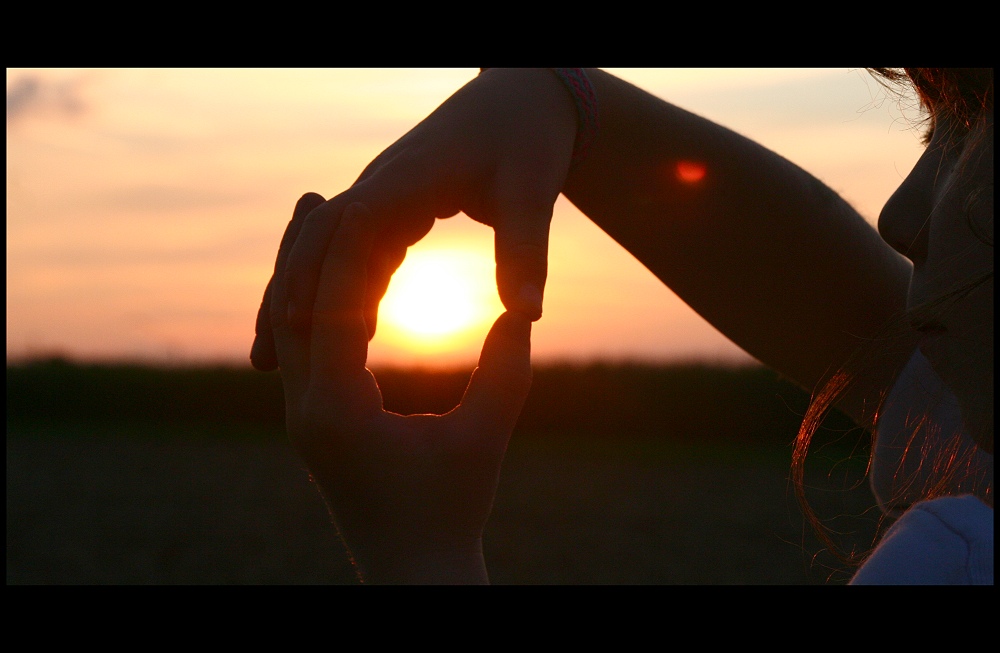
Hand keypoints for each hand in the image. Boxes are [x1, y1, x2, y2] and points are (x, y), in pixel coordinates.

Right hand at [251, 68, 575, 370]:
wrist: (525, 95)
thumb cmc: (531, 138)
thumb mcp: (533, 192)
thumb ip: (526, 253)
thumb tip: (528, 318)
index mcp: (409, 178)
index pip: (342, 225)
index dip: (315, 273)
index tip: (296, 326)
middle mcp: (384, 184)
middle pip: (319, 243)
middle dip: (290, 297)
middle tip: (265, 361)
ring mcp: (384, 194)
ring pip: (329, 251)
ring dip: (304, 299)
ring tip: (277, 360)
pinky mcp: (394, 205)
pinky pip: (354, 251)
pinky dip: (340, 288)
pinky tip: (346, 332)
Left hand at [269, 196, 532, 582]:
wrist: (414, 574)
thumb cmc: (452, 512)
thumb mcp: (484, 437)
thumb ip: (504, 373)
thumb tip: (523, 314)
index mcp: (337, 411)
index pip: (333, 310)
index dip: (349, 250)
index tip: (363, 196)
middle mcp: (306, 413)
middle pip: (291, 312)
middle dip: (302, 253)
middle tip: (311, 195)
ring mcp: (304, 422)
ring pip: (290, 333)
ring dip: (301, 282)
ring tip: (312, 233)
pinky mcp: (315, 429)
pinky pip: (305, 357)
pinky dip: (314, 316)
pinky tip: (334, 294)